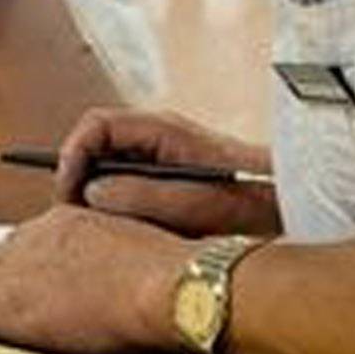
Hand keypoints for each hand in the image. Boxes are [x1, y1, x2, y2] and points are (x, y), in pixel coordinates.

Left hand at [0, 205, 191, 353]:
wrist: (162, 284)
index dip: (1, 260)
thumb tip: (118, 263)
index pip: (20, 242)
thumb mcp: (134, 241)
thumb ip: (112, 249)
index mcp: (62, 223)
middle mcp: (31, 243)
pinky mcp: (12, 310)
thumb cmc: (164, 269)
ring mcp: (18, 277)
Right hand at [56, 108, 279, 237]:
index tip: (66, 188)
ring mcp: (161, 152)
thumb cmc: (246, 202)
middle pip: (96, 143)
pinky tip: (120, 228)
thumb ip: (136, 195)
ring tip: (93, 224)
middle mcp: (156, 134)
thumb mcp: (188, 204)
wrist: (288, 207)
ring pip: (108, 164)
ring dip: (95, 190)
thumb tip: (91, 193)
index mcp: (160, 128)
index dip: (72, 154)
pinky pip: (125, 179)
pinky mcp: (166, 173)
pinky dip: (114, 200)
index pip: (96, 125)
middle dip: (78, 175)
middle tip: (71, 211)